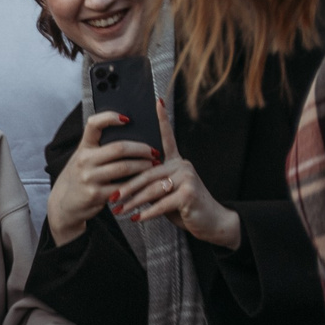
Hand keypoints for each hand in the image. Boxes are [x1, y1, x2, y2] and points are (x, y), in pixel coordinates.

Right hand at [44, 109, 156, 243]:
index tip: (127, 118)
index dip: (110, 117)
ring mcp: (89, 178)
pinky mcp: (96, 195)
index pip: (93, 124)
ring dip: (143, 166)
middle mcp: (84, 160)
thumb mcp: (83, 158)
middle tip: (154, 151)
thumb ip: (100, 148)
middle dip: (141, 149)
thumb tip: (131, 137)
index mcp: (83, 147)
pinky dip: (136, 184)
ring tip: (154, 165)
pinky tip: (145, 183)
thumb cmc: (79, 177)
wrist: (63, 204)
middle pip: (119, 148)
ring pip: (124, 168)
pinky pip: (122, 188)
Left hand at [118, 97, 241, 248]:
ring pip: (152, 189)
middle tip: (112, 197)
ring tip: (120, 210)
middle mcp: (182, 165)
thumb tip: (128, 189)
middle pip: (148, 173)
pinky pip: (161, 203)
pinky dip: (147, 213)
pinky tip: (137, 218)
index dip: (163, 119)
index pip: (168, 138)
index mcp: (177, 162)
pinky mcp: (189, 193)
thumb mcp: (167, 194)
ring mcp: (187, 178)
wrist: (211, 222)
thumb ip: (153, 187)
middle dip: (128, 186)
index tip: (158, 102)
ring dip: (133, 202)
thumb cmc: (186, 207)